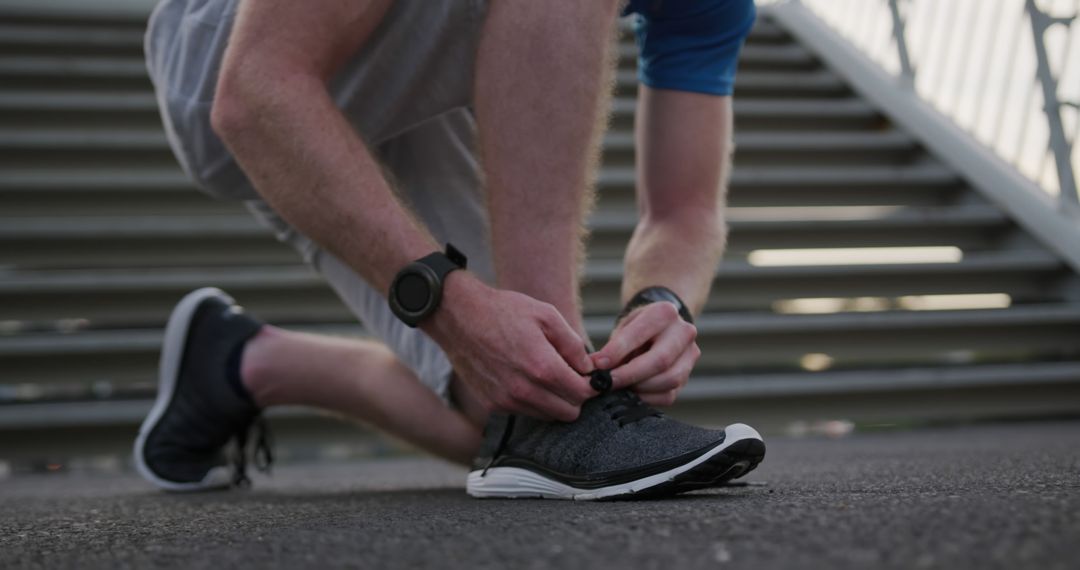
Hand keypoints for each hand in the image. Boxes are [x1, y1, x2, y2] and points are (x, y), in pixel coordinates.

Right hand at [427, 275, 595, 421]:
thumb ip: (573, 345)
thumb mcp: (546, 315)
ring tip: (546, 375)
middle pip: (568, 413)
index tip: (590, 376)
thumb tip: (589, 367)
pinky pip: (524, 412)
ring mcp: (506, 401)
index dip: (591, 385)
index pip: (582, 394)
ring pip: (547, 416)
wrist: (458, 316)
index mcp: (542, 367)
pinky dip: (532, 401)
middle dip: (575, 396)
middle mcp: (524, 391)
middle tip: (570, 376)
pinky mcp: (492, 405)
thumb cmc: (503, 311)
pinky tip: (526, 378)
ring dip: (554, 401)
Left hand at [590, 302, 699, 406]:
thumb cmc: (637, 328)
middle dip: (629, 375)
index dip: (618, 351)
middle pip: (660, 361)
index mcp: (665, 313)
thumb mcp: (624, 326)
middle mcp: (684, 332)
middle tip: (606, 383)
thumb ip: (613, 346)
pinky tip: (631, 393)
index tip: (598, 364)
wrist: (661, 329)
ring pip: (668, 380)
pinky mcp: (687, 377)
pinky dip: (646, 398)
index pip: (640, 334)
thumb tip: (596, 368)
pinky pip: (668, 395)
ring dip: (639, 388)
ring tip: (618, 387)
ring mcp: (690, 356)